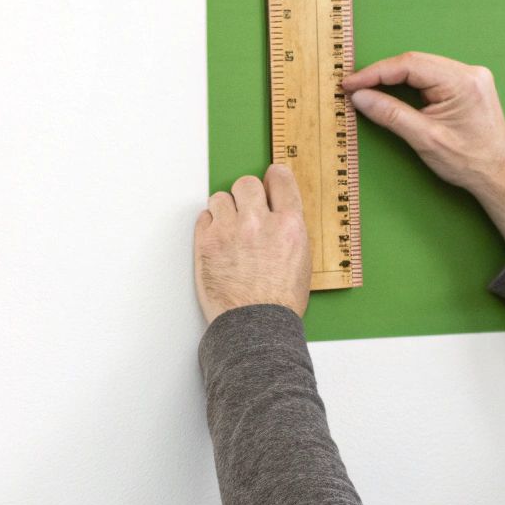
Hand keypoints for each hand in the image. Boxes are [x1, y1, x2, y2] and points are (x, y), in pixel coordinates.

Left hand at [194, 164, 310, 324]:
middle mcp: (260, 222)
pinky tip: (218, 240)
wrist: (255, 326)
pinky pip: (204, 217)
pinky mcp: (206, 242)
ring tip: (229, 229)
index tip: (270, 180)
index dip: (274, 178)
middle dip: (246, 194)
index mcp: (289, 225)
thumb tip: (278, 212)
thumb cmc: (279, 302)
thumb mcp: (301, 260)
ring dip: (224, 210)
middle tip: (245, 210)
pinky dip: (209, 226)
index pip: (280, 180)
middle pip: (246, 183)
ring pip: (220, 197)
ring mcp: (230, 230)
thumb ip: (289, 230)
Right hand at [340, 51, 504, 250]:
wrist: (498, 175)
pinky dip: (409, 83)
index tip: (351, 84)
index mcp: (462, 81)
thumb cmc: (469, 161)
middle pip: (415, 62)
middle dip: (381, 74)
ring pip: (422, 67)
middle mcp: (468, 72)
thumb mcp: (424, 138)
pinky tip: (392, 90)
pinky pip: (431, 76)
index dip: (375, 73)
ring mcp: (470, 77)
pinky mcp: (467, 86)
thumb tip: (360, 97)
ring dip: (394, 77)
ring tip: (368, 88)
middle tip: (354, 87)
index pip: (409, 65)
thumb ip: (390, 114)